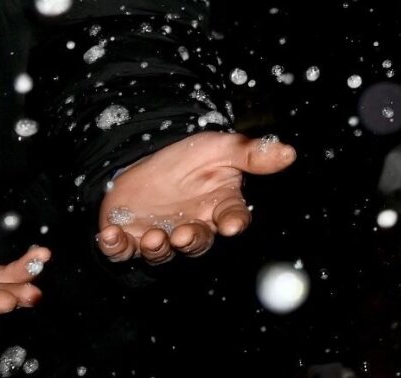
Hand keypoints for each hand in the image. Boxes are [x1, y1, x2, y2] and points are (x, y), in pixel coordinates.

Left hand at [95, 131, 296, 264]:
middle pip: (198, 243)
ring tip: (152, 237)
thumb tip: (289, 152)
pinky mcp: (130, 238)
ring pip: (162, 253)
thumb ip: (252, 154)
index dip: (234, 222)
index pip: (233, 217)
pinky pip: (122, 251)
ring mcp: (161, 236)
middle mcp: (193, 226)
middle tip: (182, 235)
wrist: (147, 157)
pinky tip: (111, 235)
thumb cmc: (190, 157)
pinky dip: (115, 246)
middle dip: (191, 241)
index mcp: (219, 206)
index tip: (232, 224)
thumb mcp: (221, 147)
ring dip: (157, 249)